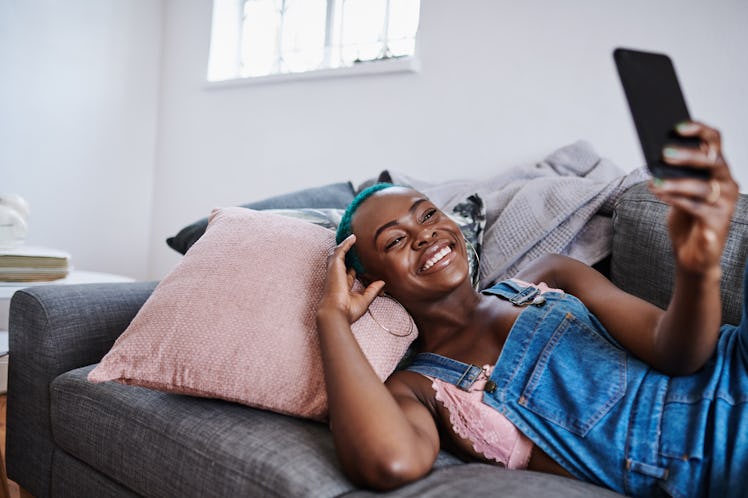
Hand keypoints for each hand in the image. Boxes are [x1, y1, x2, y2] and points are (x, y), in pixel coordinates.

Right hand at [318, 234, 385, 323]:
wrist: (337, 312)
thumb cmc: (348, 310)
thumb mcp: (364, 300)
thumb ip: (373, 290)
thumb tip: (382, 282)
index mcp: (342, 286)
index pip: (348, 274)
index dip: (353, 268)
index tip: (361, 264)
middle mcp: (337, 278)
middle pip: (340, 262)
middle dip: (345, 253)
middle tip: (353, 245)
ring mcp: (334, 271)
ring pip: (337, 254)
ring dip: (344, 245)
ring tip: (353, 237)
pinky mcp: (334, 266)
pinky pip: (340, 250)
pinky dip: (346, 244)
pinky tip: (353, 238)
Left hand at [648, 121, 738, 276]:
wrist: (692, 253)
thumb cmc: (685, 218)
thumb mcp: (676, 191)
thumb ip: (672, 174)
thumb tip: (654, 153)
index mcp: (717, 170)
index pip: (714, 141)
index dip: (698, 129)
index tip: (676, 126)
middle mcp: (726, 183)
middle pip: (712, 161)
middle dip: (688, 155)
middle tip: (663, 153)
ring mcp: (725, 204)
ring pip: (703, 187)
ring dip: (676, 183)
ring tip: (654, 182)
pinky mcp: (718, 223)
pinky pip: (697, 208)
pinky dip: (677, 201)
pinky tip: (660, 195)